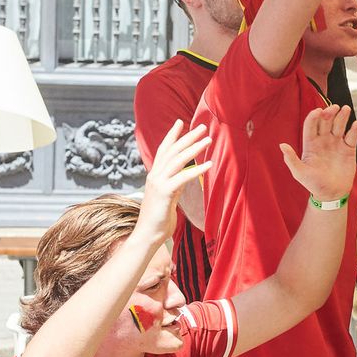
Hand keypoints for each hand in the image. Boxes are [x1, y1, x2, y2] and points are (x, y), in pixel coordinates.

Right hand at [138, 120, 211, 244]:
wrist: (148, 234)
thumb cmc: (159, 219)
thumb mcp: (168, 197)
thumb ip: (175, 184)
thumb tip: (185, 175)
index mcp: (155, 175)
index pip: (163, 150)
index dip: (172, 135)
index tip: (180, 122)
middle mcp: (155, 175)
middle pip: (172, 150)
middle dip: (187, 137)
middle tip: (203, 127)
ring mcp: (158, 183)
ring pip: (177, 160)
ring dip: (194, 148)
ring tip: (209, 140)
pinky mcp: (164, 192)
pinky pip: (183, 177)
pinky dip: (197, 169)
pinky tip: (209, 164)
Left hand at [280, 104, 356, 201]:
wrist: (331, 194)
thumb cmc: (313, 184)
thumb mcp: (299, 173)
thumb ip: (291, 159)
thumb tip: (282, 145)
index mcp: (310, 143)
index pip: (311, 125)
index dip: (314, 116)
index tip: (318, 111)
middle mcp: (324, 140)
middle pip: (326, 121)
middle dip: (329, 113)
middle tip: (334, 108)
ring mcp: (337, 143)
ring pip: (339, 125)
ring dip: (342, 116)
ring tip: (346, 109)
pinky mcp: (349, 149)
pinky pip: (352, 137)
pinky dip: (354, 130)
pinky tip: (356, 125)